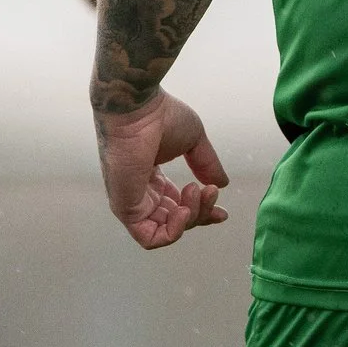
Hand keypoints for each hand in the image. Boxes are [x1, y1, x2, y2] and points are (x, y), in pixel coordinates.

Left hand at [94, 89, 228, 249]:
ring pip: (166, 230)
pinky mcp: (125, 208)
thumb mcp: (194, 141)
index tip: (222, 211)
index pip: (178, 206)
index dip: (202, 212)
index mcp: (153, 178)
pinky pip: (148, 237)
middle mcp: (142, 192)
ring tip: (196, 192)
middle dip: (200, 213)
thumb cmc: (161, 116)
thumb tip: (221, 184)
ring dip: (190, 218)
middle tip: (210, 192)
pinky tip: (183, 211)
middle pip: (175, 221)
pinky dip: (172, 232)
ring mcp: (132, 202)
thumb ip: (207, 164)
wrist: (139, 109)